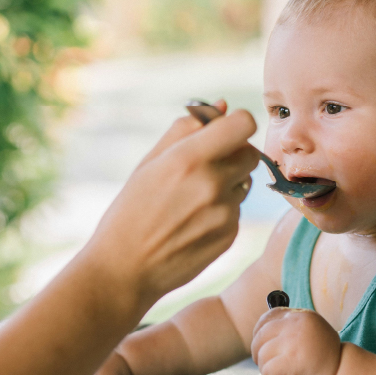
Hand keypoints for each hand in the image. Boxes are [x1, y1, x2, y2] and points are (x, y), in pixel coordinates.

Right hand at [81, 100, 259, 311]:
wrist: (125, 269)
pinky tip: (193, 222)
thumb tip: (222, 105)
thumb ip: (185, 130)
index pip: (243, 124)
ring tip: (191, 200)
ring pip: (244, 183)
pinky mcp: (230, 235)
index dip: (236, 124)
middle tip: (207, 165)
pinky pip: (236, 210)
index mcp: (189, 159)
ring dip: (227, 184)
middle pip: (250, 153)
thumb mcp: (149, 163)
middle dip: (234, 154)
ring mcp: (224, 213)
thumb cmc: (131, 211)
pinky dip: (221, 211)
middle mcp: (212, 184)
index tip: (224, 132)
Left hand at [251, 308, 342, 374]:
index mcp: (302, 316)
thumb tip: (260, 331)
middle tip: (274, 365)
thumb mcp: (308, 335)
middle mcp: (297, 324)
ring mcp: (293, 341)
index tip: (265, 346)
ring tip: (285, 374)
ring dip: (268, 370)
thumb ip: (289, 329)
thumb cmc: (322, 361)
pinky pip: (266, 372)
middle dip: (261, 354)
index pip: (268, 316)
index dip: (260, 333)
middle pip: (260, 337)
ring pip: (261, 355)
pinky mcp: (291, 361)